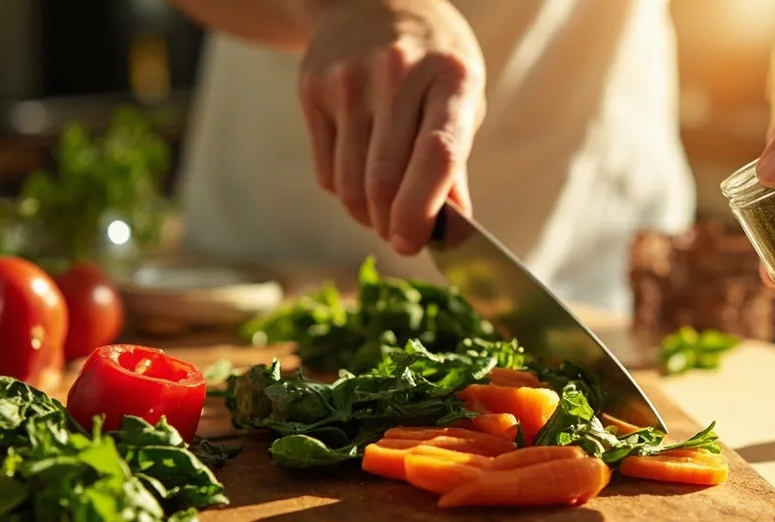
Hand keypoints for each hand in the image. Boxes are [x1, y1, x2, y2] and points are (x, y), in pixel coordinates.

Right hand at [298, 0, 485, 254]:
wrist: (371, 1)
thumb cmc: (432, 63)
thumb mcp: (461, 97)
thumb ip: (455, 164)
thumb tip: (452, 229)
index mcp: (450, 78)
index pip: (438, 154)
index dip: (424, 210)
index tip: (415, 244)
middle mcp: (397, 75)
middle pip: (384, 180)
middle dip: (391, 226)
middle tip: (402, 240)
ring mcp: (348, 80)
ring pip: (350, 185)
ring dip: (367, 216)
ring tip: (383, 213)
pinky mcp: (313, 90)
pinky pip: (326, 172)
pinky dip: (345, 192)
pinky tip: (361, 179)